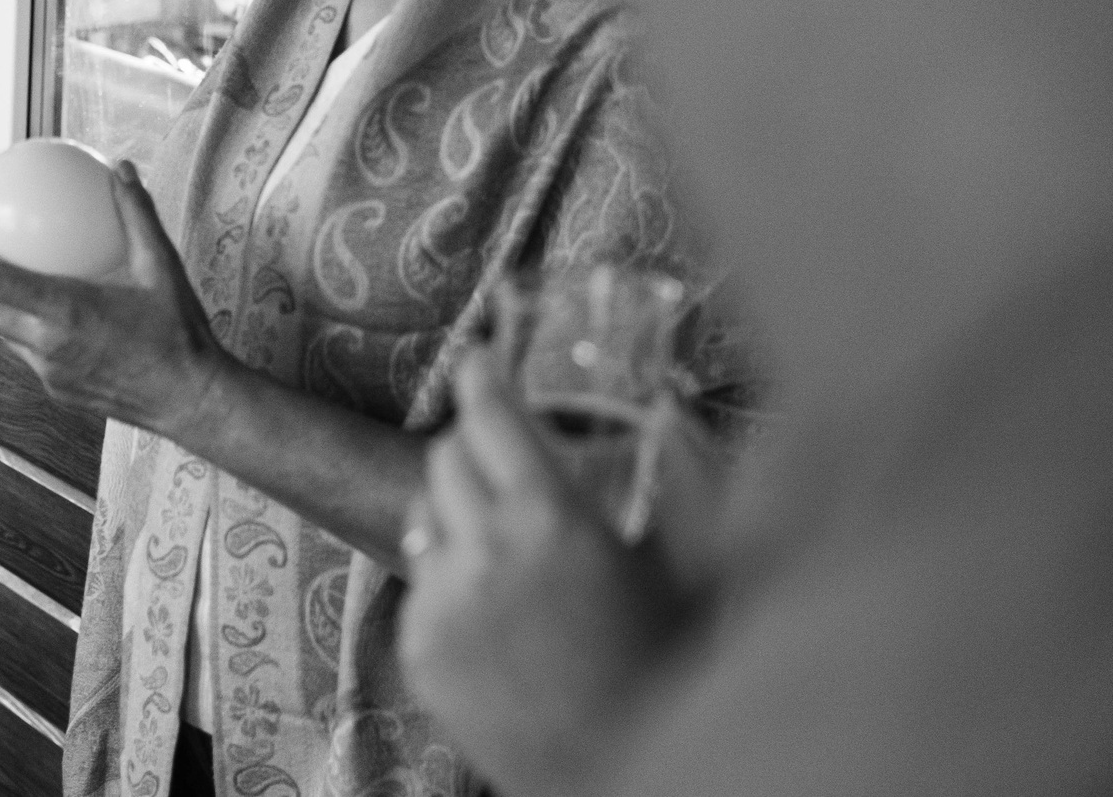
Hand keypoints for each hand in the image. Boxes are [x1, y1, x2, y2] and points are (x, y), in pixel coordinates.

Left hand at [0, 160, 230, 437]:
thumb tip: (120, 168)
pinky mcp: (56, 389)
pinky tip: (25, 301)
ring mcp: (48, 374)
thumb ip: (137, 214)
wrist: (191, 400)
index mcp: (65, 314)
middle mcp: (46, 347)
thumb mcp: (162, 266)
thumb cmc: (179, 331)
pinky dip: (11, 321)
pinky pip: (22, 349)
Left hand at [396, 349, 690, 796]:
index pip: (490, 417)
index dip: (482, 378)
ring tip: (512, 541)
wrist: (618, 773)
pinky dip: (451, 575)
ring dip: (460, 508)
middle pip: (447, 455)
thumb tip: (673, 406)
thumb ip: (686, 476)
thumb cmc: (669, 665)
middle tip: (509, 457)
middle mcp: (483, 554)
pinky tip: (503, 605)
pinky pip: (421, 580)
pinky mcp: (417, 648)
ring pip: (427, 514)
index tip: (480, 358)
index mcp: (550, 523)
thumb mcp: (695, 567)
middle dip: (476, 444)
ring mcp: (441, 603)